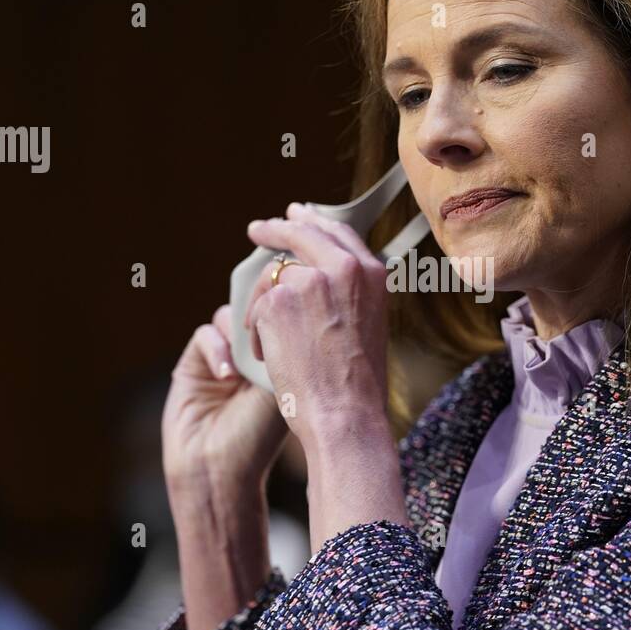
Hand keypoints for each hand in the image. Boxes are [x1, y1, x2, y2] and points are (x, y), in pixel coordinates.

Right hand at [162, 302, 288, 507]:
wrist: (219, 471)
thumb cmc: (258, 438)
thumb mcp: (282, 389)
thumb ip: (284, 349)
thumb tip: (294, 309)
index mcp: (279, 359)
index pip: (282, 318)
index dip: (285, 309)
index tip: (293, 310)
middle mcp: (250, 357)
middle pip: (255, 311)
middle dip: (261, 311)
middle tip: (269, 319)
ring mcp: (222, 359)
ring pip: (230, 318)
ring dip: (239, 332)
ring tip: (247, 362)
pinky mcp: (193, 364)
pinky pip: (205, 335)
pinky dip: (217, 348)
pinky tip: (227, 375)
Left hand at [244, 203, 404, 552]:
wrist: (345, 414)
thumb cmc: (358, 385)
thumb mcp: (369, 325)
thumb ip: (348, 294)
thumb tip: (317, 274)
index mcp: (373, 273)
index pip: (338, 233)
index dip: (313, 221)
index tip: (296, 215)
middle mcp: (344, 267)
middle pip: (300, 232)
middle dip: (275, 228)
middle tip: (257, 229)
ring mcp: (309, 280)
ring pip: (272, 276)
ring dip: (263, 303)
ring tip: (268, 338)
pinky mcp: (278, 299)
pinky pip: (257, 306)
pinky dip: (257, 331)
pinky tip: (270, 356)